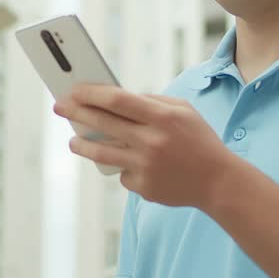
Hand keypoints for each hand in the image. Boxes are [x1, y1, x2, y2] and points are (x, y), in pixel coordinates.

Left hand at [54, 85, 237, 207]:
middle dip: (76, 113)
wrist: (218, 182)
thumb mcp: (183, 110)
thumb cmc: (199, 140)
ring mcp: (146, 166)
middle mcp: (151, 141)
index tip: (74, 90)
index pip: (117, 100)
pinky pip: (121, 173)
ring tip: (74, 140)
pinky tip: (129, 163)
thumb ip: (152, 101)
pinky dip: (122, 166)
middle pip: (103, 123)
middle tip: (60, 107)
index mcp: (162, 117)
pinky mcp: (144, 187)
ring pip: (101, 154)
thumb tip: (116, 97)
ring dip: (82, 145)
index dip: (91, 93)